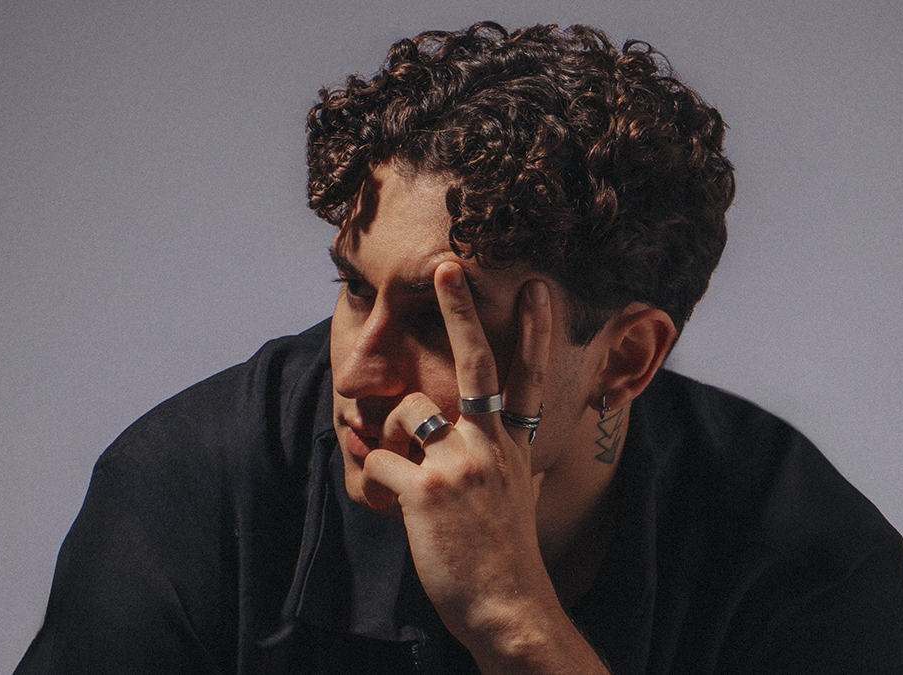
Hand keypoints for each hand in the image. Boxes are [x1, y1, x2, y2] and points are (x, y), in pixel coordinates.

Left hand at [359, 263, 608, 672]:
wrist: (507, 607)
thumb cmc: (504, 558)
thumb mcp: (516, 499)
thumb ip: (502, 463)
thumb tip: (488, 448)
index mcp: (514, 448)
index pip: (528, 380)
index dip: (534, 333)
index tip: (536, 291)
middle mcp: (492, 447)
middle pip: (478, 366)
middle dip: (461, 312)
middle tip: (447, 266)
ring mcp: (461, 464)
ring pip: (405, 411)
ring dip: (384, 433)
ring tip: (393, 471)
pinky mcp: (426, 488)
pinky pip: (376, 460)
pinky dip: (367, 474)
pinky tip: (377, 495)